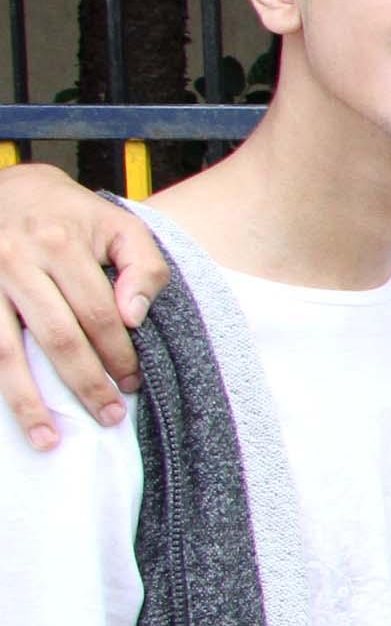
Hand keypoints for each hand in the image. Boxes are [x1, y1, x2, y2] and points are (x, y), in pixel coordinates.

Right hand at [0, 162, 172, 450]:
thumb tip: (135, 318)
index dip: (117, 354)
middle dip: (84, 384)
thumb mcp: (119, 225)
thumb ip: (143, 267)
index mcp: (61, 244)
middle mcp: (16, 260)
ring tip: (48, 439)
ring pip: (4, 351)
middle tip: (106, 417)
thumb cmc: (70, 214)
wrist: (7, 186)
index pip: (99, 315)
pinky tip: (12, 412)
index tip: (130, 384)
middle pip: (56, 338)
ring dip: (26, 401)